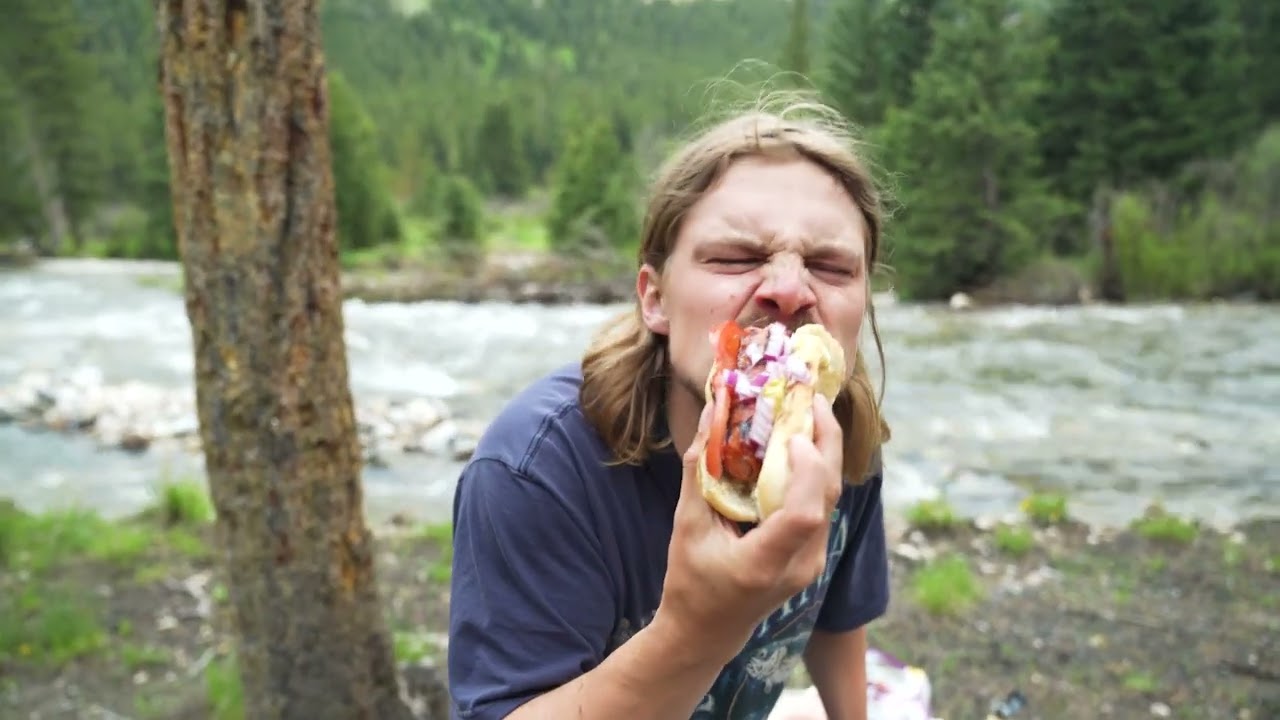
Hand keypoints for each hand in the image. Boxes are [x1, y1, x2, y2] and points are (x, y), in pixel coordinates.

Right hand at [656, 392, 843, 658]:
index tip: (792, 434)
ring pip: (831, 499)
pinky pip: (822, 505)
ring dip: (823, 453)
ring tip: (807, 414)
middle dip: (826, 442)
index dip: (806, 470)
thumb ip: (698, 470)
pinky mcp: (812, 556)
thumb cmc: (690, 581)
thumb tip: (713, 412)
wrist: (707, 633)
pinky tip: (800, 445)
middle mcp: (799, 565)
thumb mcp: (686, 526)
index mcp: (764, 563)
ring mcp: (811, 563)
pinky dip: (815, 472)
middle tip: (812, 400)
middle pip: (829, 498)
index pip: (804, 515)